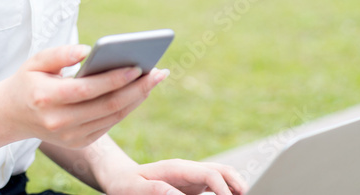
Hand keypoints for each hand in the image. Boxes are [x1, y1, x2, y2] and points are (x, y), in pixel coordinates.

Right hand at [0, 44, 167, 148]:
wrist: (12, 116)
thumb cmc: (28, 81)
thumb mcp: (35, 61)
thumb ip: (60, 53)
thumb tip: (88, 51)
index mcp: (46, 98)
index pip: (87, 89)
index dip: (114, 79)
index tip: (137, 66)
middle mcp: (59, 122)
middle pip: (107, 106)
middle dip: (137, 88)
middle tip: (159, 71)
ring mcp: (71, 136)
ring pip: (113, 117)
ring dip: (138, 98)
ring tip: (155, 78)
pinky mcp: (80, 142)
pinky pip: (110, 123)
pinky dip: (128, 107)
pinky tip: (140, 90)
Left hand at [101, 159, 248, 194]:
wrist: (121, 179)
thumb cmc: (126, 184)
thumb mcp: (136, 189)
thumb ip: (156, 190)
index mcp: (178, 168)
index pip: (210, 174)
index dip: (224, 190)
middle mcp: (189, 169)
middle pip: (222, 171)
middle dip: (238, 185)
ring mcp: (192, 177)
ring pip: (222, 177)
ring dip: (235, 187)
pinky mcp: (192, 186)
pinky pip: (215, 186)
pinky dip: (227, 192)